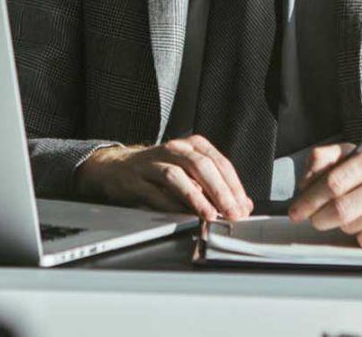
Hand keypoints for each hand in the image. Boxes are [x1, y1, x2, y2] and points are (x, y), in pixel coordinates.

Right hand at [75, 135, 253, 220]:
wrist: (118, 167)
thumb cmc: (159, 170)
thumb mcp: (190, 172)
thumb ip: (216, 186)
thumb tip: (243, 205)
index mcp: (191, 145)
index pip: (219, 162)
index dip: (233, 185)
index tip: (242, 206)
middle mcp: (173, 149)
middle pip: (200, 166)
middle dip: (219, 191)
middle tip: (232, 212)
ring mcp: (152, 163)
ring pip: (176, 175)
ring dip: (196, 196)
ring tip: (209, 214)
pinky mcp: (134, 179)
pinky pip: (153, 192)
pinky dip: (170, 205)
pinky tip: (182, 215)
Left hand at [287, 142, 361, 247]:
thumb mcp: (354, 154)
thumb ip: (323, 160)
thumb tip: (304, 185)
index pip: (333, 182)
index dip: (309, 199)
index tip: (297, 210)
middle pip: (340, 209)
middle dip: (319, 217)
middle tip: (314, 219)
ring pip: (351, 227)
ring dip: (344, 224)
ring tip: (358, 212)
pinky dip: (361, 237)